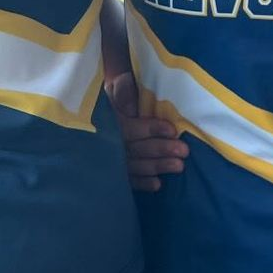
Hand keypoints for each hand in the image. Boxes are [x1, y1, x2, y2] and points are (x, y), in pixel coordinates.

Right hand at [105, 72, 187, 192]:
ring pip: (135, 166)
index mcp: (109, 122)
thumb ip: (120, 89)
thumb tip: (128, 88)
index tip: (173, 130)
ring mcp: (109, 160)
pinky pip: (126, 180)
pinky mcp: (111, 172)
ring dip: (157, 166)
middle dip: (161, 150)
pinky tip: (157, 184)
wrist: (87, 118)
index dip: (152, 129)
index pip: (130, 128)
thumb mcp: (110, 90)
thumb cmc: (108, 101)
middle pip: (136, 149)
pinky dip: (141, 183)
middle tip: (184, 151)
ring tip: (179, 166)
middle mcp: (108, 143)